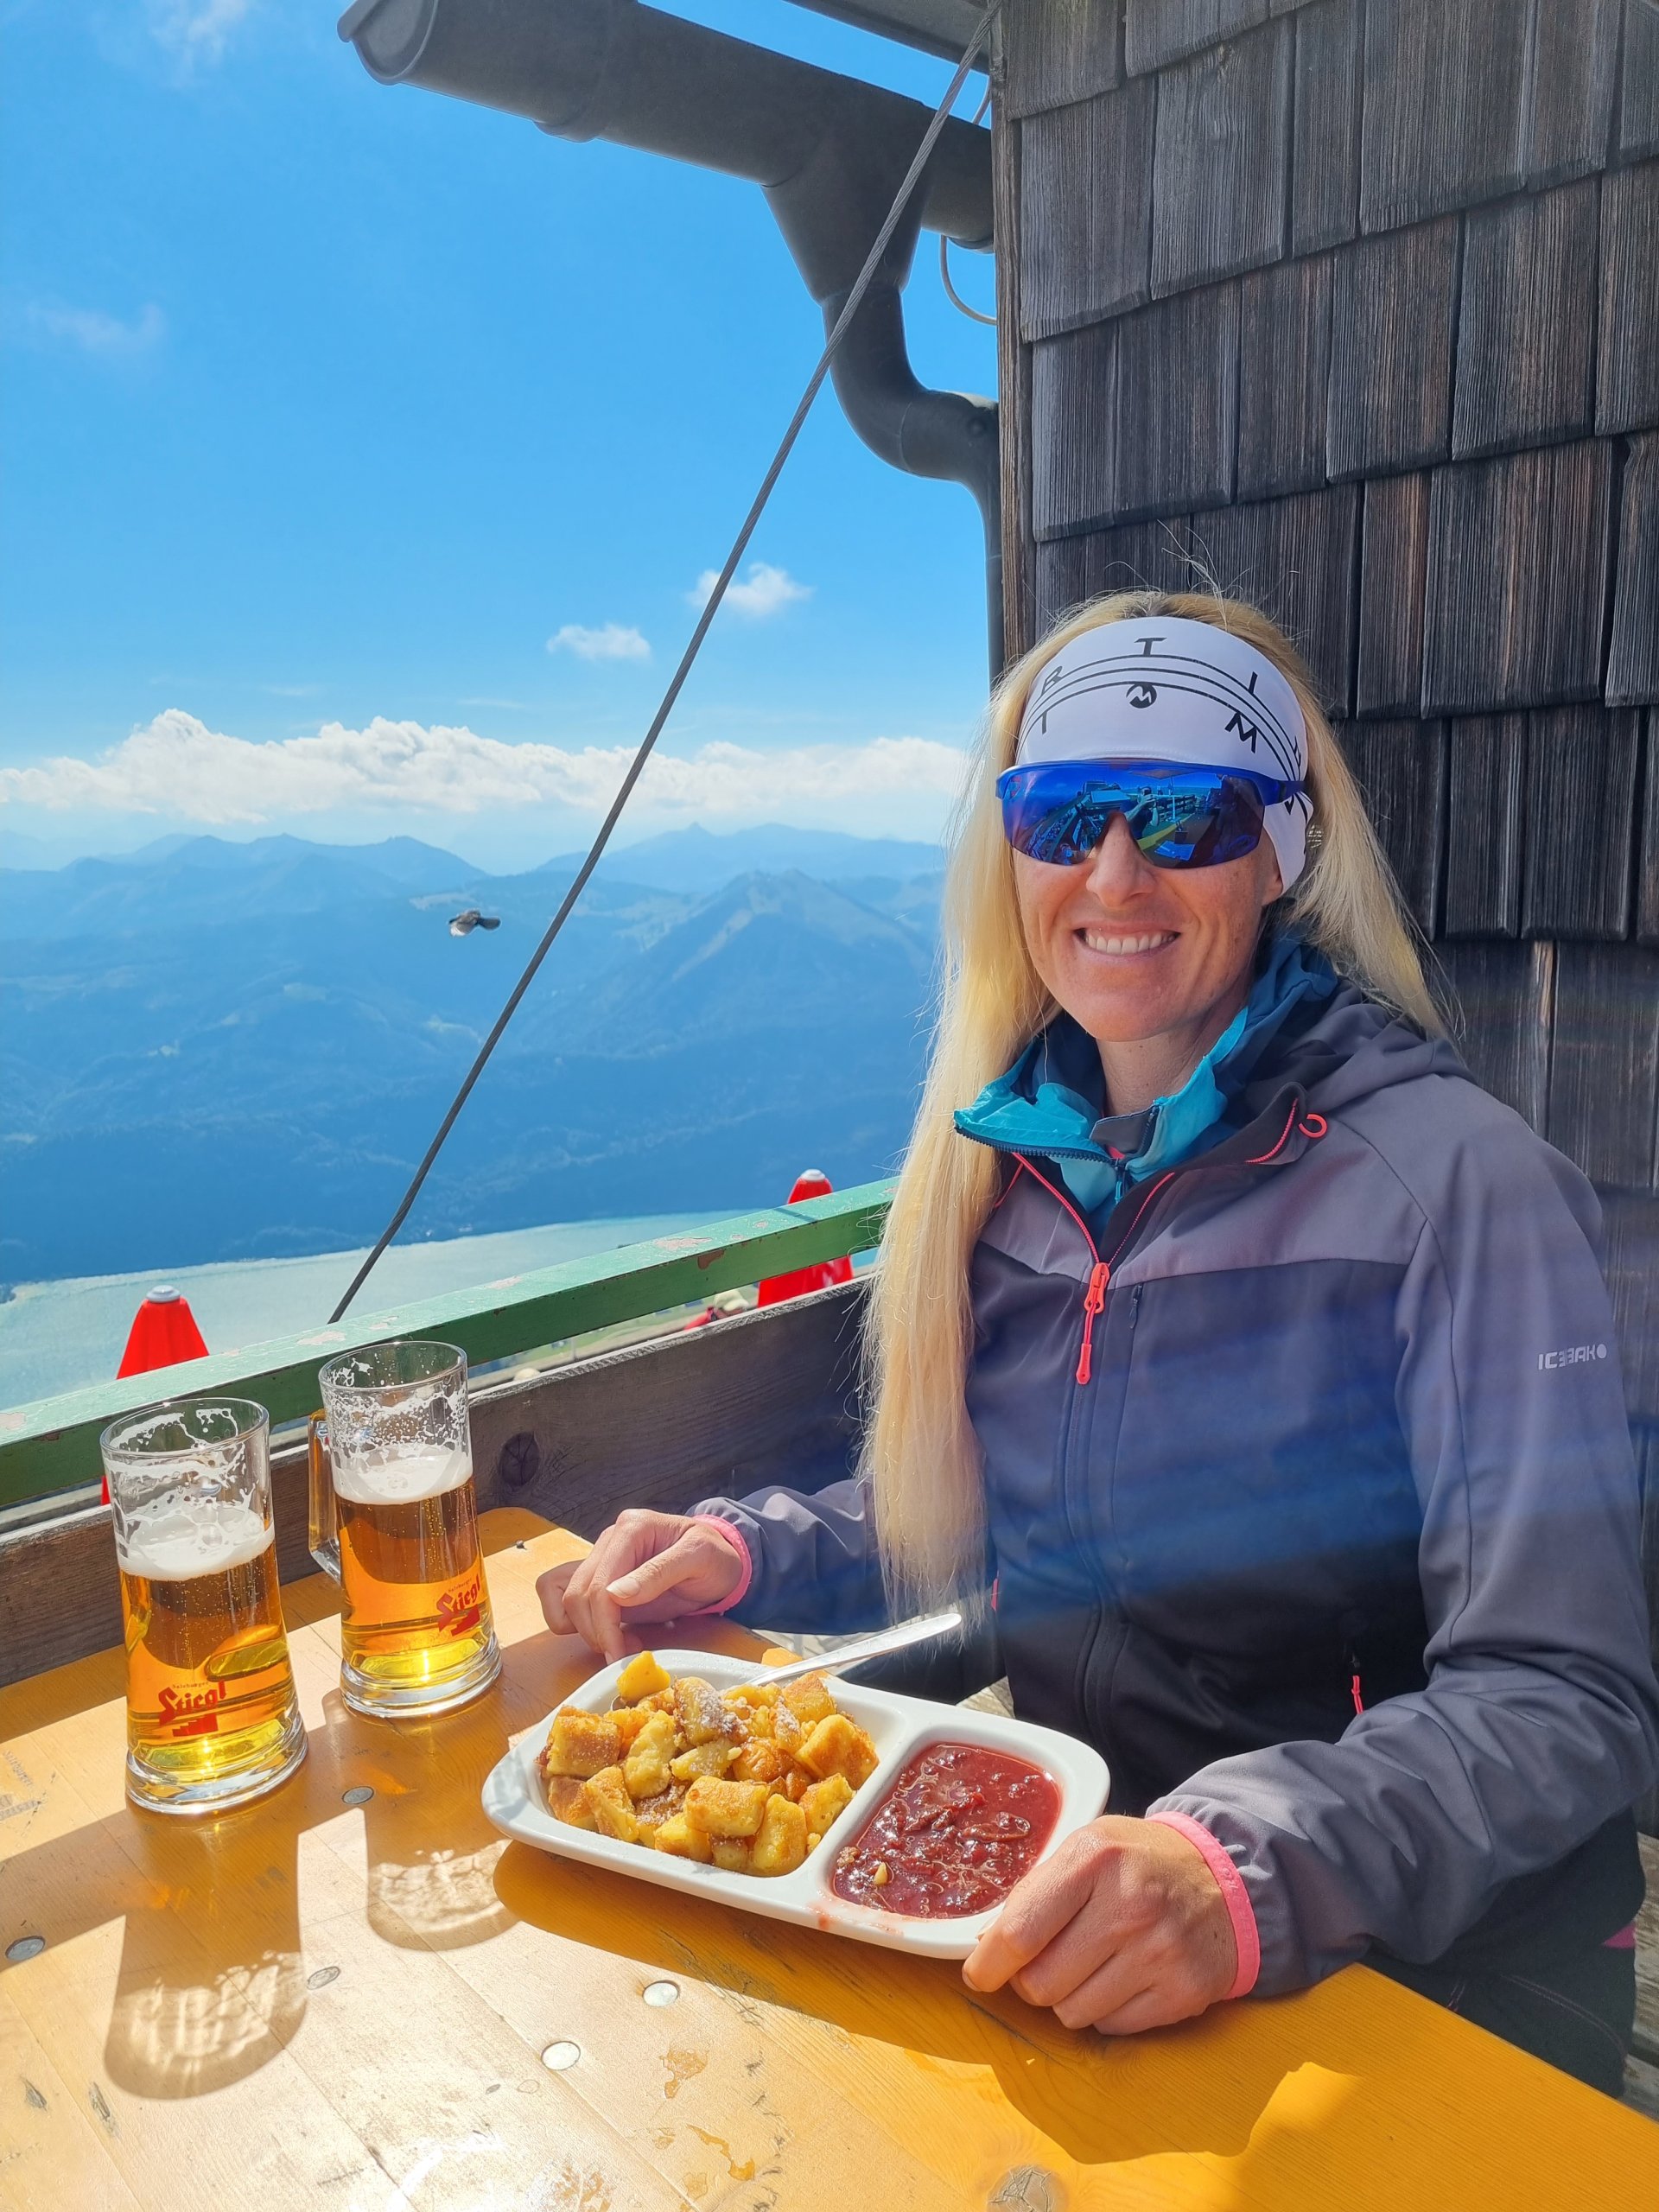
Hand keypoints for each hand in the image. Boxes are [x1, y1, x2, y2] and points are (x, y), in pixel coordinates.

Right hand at [535, 1508, 743, 1662]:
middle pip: (577, 1594)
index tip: (618, 1653)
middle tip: (625, 1653)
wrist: (721, 1562)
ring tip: (621, 1643)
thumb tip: (616, 1594)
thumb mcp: (699, 1559)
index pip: (600, 1583)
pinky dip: (576, 1623)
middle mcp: (610, 1540)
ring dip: (586, 1630)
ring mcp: (602, 1558)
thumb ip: (659, 1573)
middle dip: (596, 1632)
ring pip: (567, 1598)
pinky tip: (609, 1634)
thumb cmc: (715, 1557)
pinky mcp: (601, 1578)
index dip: (604, 1624)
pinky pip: (566, 1598)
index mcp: (632, 1528)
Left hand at [961, 1816, 1235, 2034]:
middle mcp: (1129, 1906)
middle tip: (1043, 1964)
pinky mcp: (1183, 1991)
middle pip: (1041, 1984)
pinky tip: (1122, 1978)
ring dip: (1068, 1999)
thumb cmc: (1137, 1862)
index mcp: (1094, 1858)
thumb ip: (1036, 1891)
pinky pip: (1111, 2027)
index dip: (989, 1963)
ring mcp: (1160, 1952)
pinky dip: (1105, 2012)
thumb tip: (985, 1948)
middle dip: (1029, 1983)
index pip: (1021, 1931)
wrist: (1223, 1878)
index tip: (980, 1975)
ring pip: (1072, 2014)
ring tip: (1089, 1965)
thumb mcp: (1086, 1848)